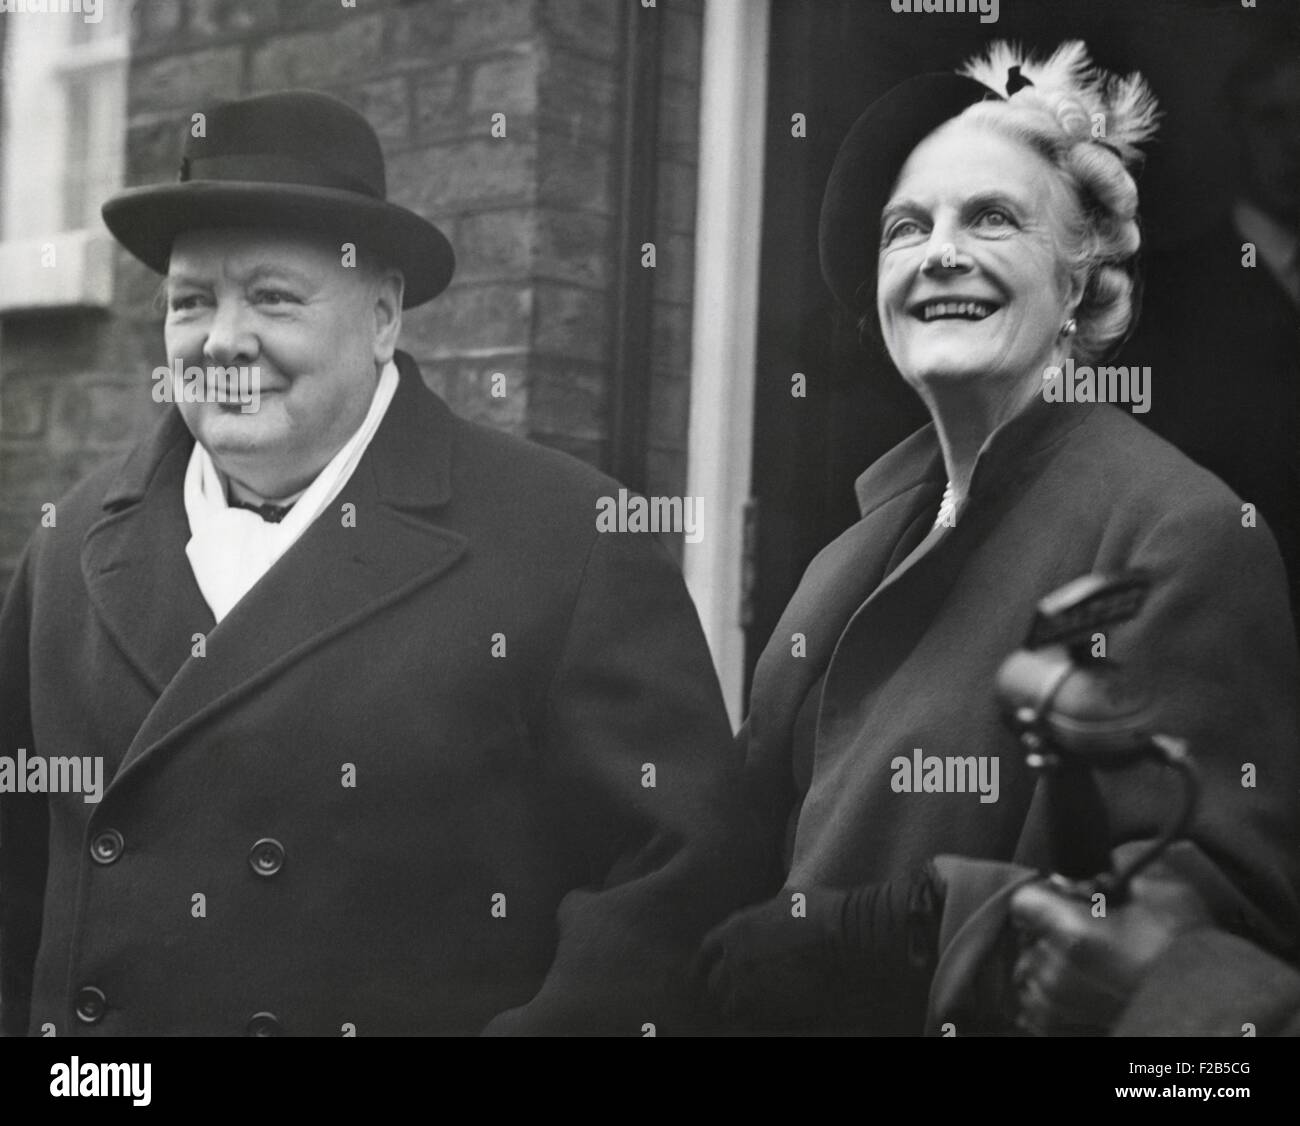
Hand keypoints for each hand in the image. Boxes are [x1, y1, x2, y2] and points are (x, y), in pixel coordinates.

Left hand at [692, 891, 847, 1028]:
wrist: (849, 936)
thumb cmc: (822, 911)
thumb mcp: (784, 901)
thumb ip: (763, 915)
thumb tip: (764, 920)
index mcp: (736, 929)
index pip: (707, 950)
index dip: (705, 962)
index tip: (703, 970)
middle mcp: (737, 960)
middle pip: (715, 982)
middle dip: (723, 985)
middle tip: (733, 990)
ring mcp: (752, 988)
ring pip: (730, 1005)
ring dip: (738, 1004)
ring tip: (751, 1003)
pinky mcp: (773, 1010)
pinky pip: (752, 1019)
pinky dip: (756, 1016)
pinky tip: (769, 1011)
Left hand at [1009, 874, 1211, 1034]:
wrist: (1210, 1001)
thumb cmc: (1184, 945)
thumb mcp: (1156, 886)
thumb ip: (1117, 866)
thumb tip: (1102, 862)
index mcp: (1070, 931)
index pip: (1023, 900)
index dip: (1046, 894)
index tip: (1067, 898)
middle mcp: (1055, 969)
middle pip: (1028, 936)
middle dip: (1051, 930)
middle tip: (1090, 932)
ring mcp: (1058, 1003)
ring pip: (1031, 971)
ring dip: (1051, 964)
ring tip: (1089, 964)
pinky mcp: (1064, 1028)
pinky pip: (1035, 1008)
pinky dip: (1051, 997)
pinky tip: (1081, 988)